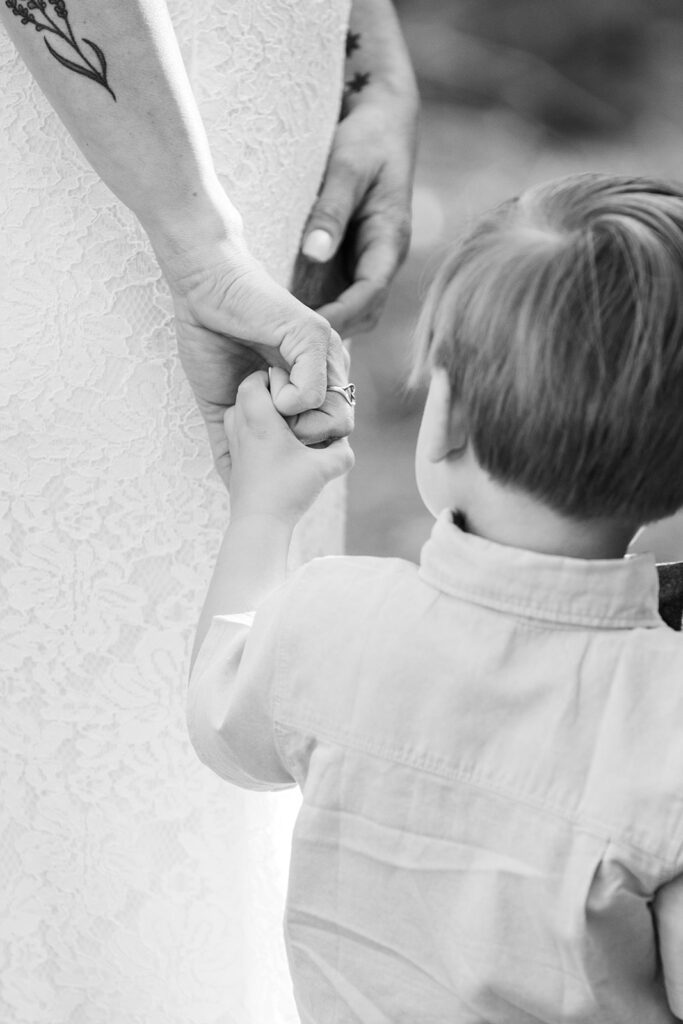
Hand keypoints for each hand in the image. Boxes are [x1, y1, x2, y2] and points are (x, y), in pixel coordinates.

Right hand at [152, 216, 353, 485]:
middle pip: (340, 432)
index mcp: (312, 382)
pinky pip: (314, 392)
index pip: (330, 435)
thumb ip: (233, 438)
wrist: (200, 290)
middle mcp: (326, 368)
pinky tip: (263, 381)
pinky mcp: (312, 336)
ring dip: (295, 425)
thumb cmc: (211, 339)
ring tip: (263, 404)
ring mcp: (324, 352)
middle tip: (264, 430)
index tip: (264, 443)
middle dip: (301, 445)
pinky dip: (288, 400)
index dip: (300, 451)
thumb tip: (231, 479)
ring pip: (336, 416)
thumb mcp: (225, 402)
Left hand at [224, 370, 354, 527]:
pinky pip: (236, 434)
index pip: (253, 381)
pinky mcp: (232, 461)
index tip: (290, 391)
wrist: (259, 523)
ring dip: (256, 413)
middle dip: (266, 394)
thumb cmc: (289, 491)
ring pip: (237, 414)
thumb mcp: (326, 468)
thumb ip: (342, 451)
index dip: (271, 379)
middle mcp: (241, 428)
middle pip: (245, 395)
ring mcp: (234, 445)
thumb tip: (343, 441)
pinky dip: (251, 432)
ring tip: (279, 426)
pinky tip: (270, 446)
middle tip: (289, 407)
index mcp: (259, 420)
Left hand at [297, 80, 418, 336]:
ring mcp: (365, 261)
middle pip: (362, 314)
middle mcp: (380, 259)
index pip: (370, 295)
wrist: (381, 116)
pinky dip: (314, 310)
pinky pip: (334, 294)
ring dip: (323, 328)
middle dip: (332, 335)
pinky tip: (282, 318)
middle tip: (292, 349)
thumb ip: (331, 211)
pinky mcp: (348, 257)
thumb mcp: (348, 167)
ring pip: (349, 310)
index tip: (308, 333)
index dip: (340, 317)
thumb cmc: (367, 137)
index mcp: (389, 242)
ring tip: (286, 342)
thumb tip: (313, 254)